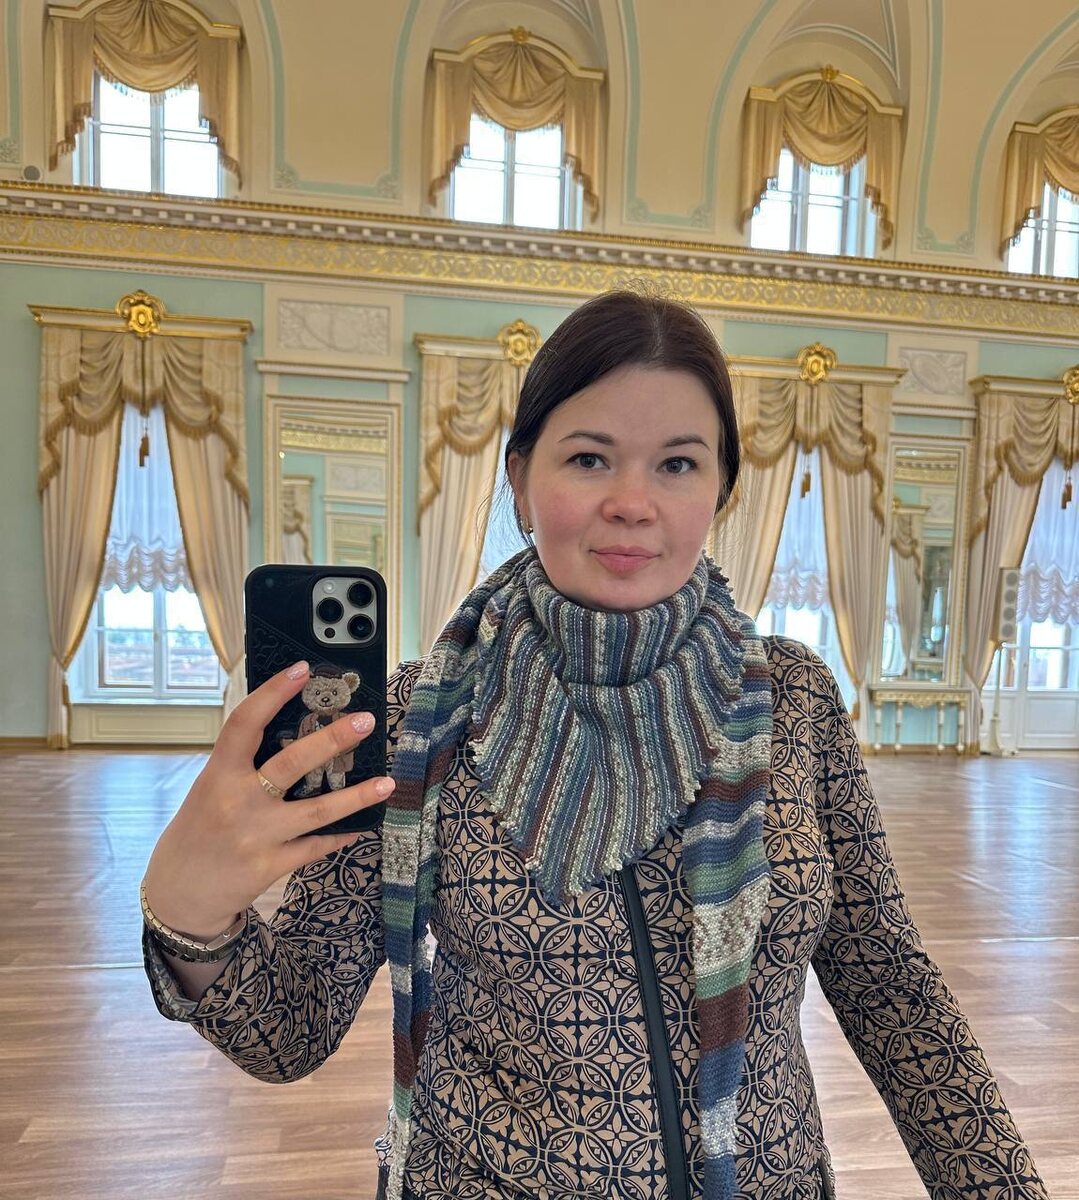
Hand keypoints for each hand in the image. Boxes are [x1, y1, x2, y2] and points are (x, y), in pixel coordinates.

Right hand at [142, 660, 393, 939]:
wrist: (179, 893)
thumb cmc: (200, 830)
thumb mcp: (211, 788)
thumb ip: (243, 764)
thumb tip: (292, 727)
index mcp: (219, 774)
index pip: (244, 723)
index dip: (272, 693)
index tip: (301, 670)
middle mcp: (238, 802)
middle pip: (292, 763)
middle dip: (332, 740)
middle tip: (365, 721)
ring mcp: (257, 836)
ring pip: (317, 811)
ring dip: (356, 796)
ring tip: (387, 782)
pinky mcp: (271, 866)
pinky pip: (317, 846)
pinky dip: (342, 833)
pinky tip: (364, 822)